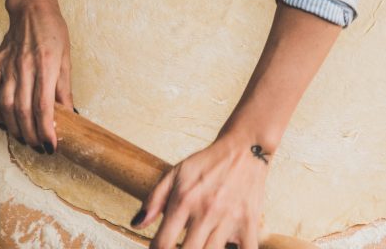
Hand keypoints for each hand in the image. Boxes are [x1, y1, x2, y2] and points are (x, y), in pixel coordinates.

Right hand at [0, 0, 72, 153]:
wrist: (32, 10)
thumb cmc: (54, 34)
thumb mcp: (66, 60)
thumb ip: (64, 89)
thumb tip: (69, 115)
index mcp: (47, 66)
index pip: (44, 106)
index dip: (46, 130)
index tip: (51, 146)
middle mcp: (25, 67)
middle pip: (24, 111)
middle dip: (31, 135)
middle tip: (39, 147)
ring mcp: (7, 66)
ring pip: (5, 106)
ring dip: (14, 128)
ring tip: (24, 139)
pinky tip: (1, 122)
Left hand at [131, 133, 269, 248]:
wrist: (245, 148)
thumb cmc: (209, 162)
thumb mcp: (176, 173)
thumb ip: (154, 200)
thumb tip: (136, 224)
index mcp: (184, 201)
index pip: (163, 243)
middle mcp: (205, 212)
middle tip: (181, 247)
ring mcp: (229, 219)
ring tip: (198, 245)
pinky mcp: (249, 223)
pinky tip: (225, 248)